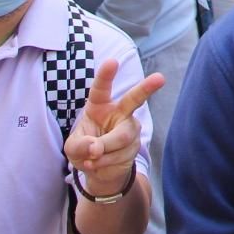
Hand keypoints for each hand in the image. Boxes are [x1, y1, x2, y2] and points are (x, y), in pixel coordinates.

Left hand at [65, 59, 164, 198]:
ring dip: (103, 152)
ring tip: (91, 158)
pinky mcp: (136, 144)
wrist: (100, 172)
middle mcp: (119, 113)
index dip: (106, 75)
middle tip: (160, 78)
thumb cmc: (85, 151)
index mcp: (99, 106)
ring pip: (122, 137)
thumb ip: (81, 145)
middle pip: (134, 99)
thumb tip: (96, 148)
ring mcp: (130, 128)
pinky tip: (99, 164)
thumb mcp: (73, 148)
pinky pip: (121, 154)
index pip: (101, 89)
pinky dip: (104, 163)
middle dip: (147, 88)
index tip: (112, 61)